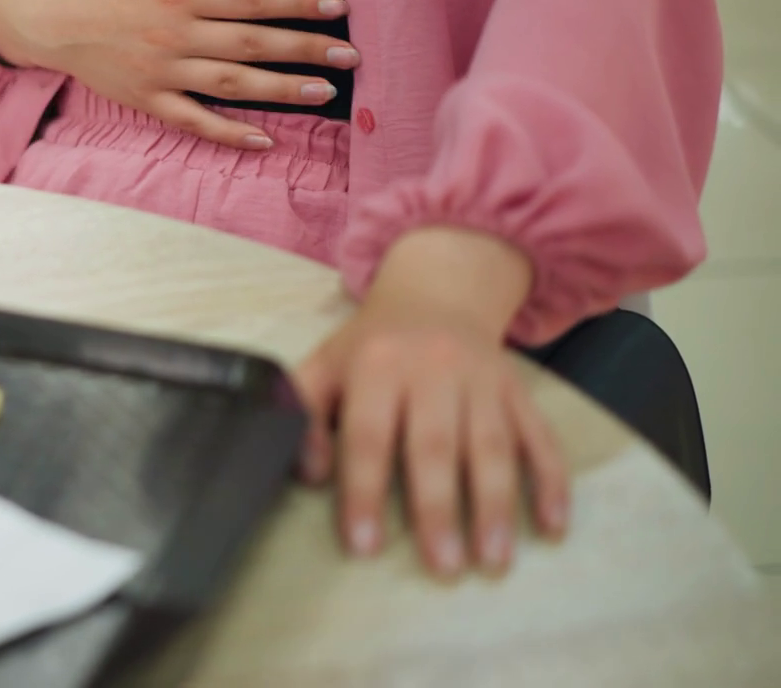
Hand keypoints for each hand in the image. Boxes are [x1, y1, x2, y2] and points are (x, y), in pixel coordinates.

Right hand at [0, 0, 358, 149]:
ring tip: (323, 91)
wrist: (43, 17)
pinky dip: (229, 134)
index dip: (298, 3)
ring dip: (282, 90)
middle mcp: (176, 36)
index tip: (338, 7)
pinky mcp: (146, 101)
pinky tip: (264, 139)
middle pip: (253, 44)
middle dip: (305, 48)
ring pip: (232, 85)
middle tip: (351, 54)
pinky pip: (194, 122)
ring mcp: (162, 73)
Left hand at [294, 228, 570, 577]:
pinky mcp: (519, 390)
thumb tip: (308, 473)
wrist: (437, 293)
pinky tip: (553, 525)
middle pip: (435, 445)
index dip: (364, 492)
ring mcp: (482, 380)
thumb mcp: (326, 364)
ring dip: (496, 505)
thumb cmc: (372, 345)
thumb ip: (305, 411)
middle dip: (439, 509)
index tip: (366, 547)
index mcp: (377, 366)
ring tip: (494, 559)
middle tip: (443, 566)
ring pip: (492, 445)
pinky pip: (540, 436)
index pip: (368, 436)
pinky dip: (552, 481)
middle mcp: (433, 369)